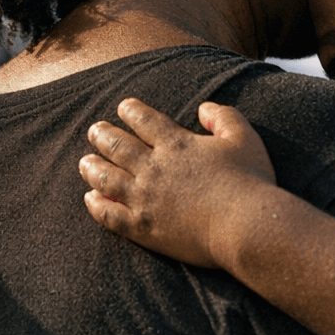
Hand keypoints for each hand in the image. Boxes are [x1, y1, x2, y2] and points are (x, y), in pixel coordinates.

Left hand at [80, 98, 275, 267]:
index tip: (123, 107)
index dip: (131, 111)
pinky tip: (91, 198)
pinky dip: (96, 204)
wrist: (246, 226)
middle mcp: (153, 168)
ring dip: (92, 166)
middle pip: (117, 146)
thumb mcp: (244, 138)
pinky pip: (108, 213)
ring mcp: (144, 198)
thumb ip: (223, 117)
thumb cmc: (250, 180)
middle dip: (103, 135)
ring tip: (85, 161)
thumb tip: (203, 107)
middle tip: (94, 130)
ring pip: (105, 177)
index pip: (144, 120)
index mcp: (176, 144)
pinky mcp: (142, 227)